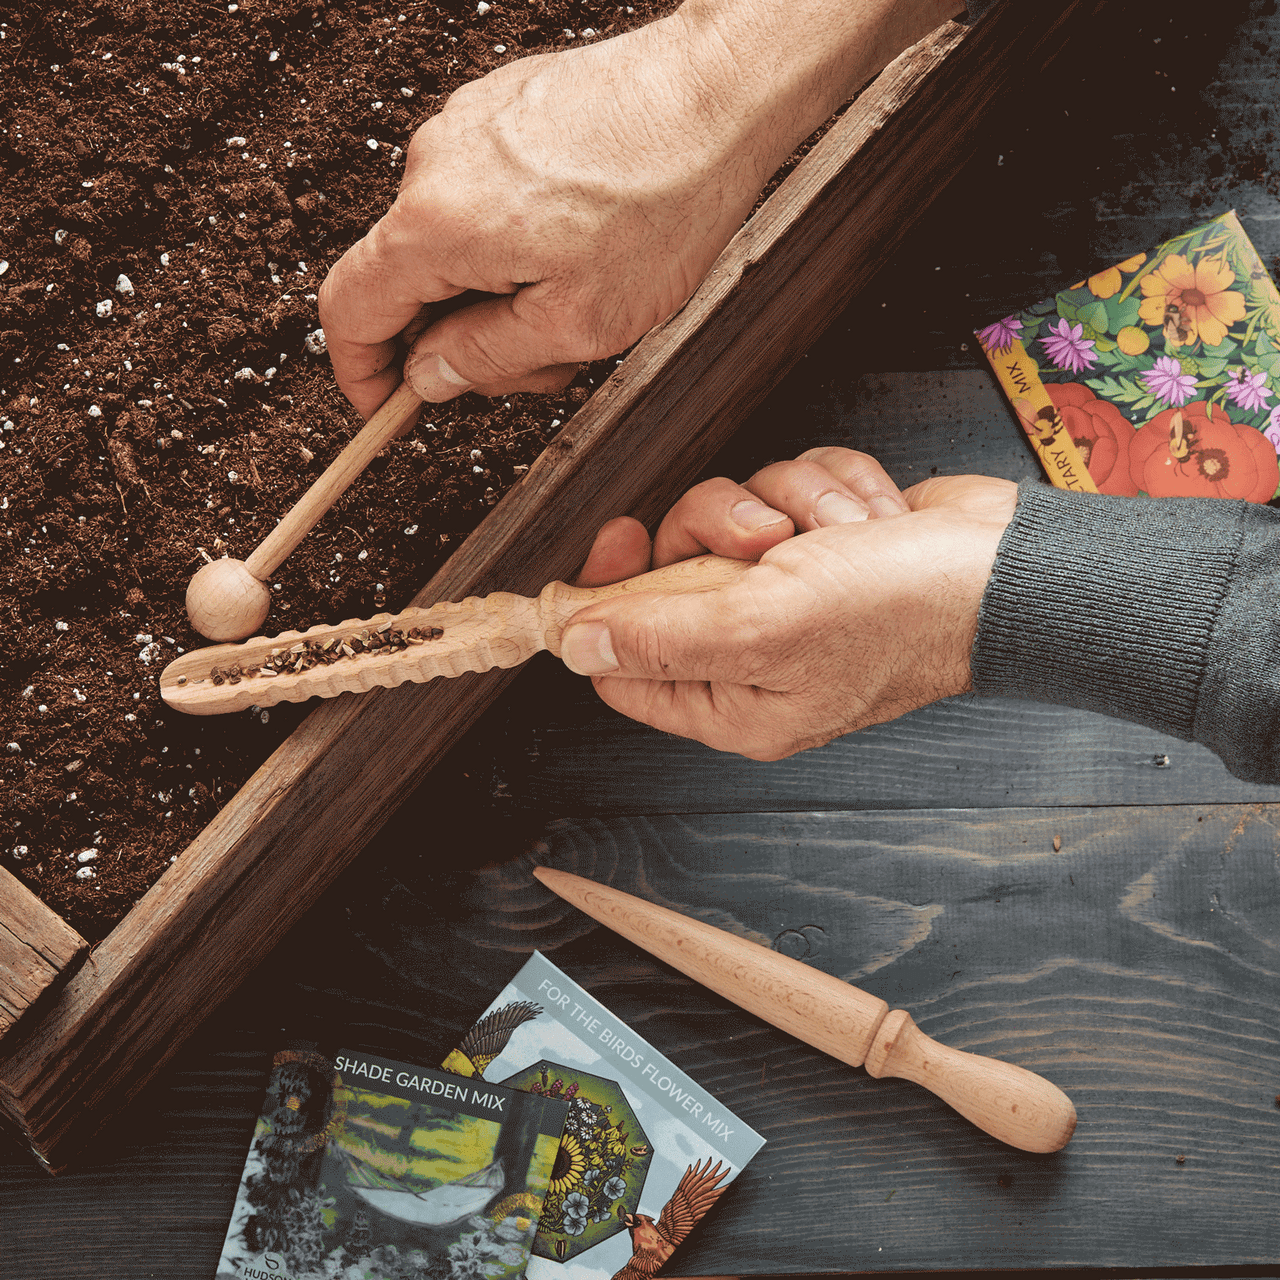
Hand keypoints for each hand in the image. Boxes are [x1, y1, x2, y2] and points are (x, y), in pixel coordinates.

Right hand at [317, 0, 961, 419]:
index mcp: (436, 223)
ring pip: (457, 247)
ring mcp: (466, 128)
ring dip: (506, 295)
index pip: (353, 310)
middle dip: (468, 340)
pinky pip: (487, 202)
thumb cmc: (661, 204)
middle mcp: (434, 164)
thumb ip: (486, 359)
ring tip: (588, 298)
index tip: (383, 407)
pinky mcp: (502, 111)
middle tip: (547, 361)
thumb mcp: (575, 325)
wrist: (716, 94)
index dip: (361, 372)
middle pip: (413, 284)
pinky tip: (586, 249)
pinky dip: (521, 245)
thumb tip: (429, 376)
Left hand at [561, 448, 1017, 758]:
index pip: (626, 664)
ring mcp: (792, 595)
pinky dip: (826, 489)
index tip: (621, 539)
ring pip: (731, 516)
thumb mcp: (760, 626)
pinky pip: (784, 490)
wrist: (1008, 568)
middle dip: (718, 529)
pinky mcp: (824, 545)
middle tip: (765, 538)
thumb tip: (573, 645)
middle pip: (673, 570)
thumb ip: (657, 636)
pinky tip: (867, 518)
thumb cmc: (899, 612)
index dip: (610, 598)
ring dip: (786, 505)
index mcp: (734, 701)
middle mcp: (756, 653)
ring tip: (840, 534)